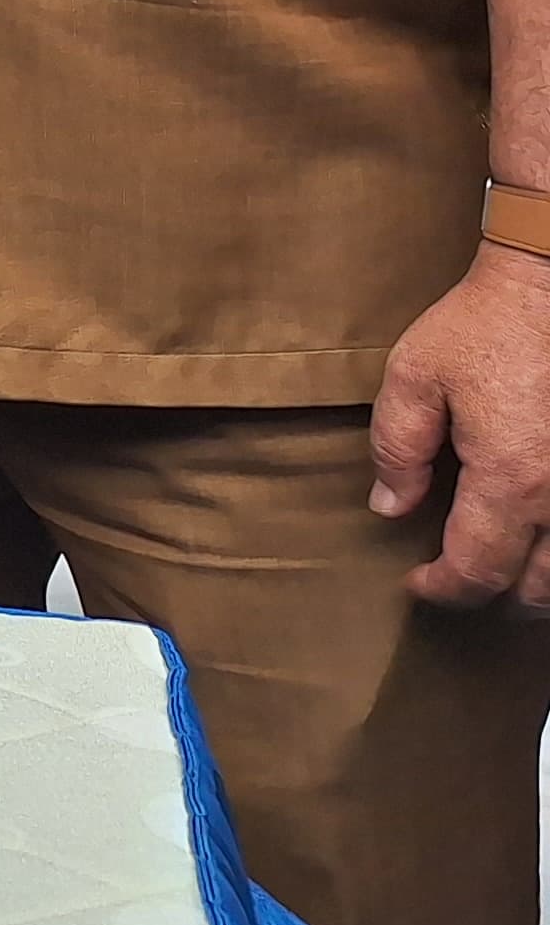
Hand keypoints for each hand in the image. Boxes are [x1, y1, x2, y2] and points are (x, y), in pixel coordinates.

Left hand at [371, 244, 549, 607]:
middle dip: (498, 598)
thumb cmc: (487, 325)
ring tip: (511, 575)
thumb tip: (389, 508)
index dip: (444, 589)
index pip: (477, 569)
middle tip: (464, 585)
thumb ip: (397, 448)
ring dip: (542, 584)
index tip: (419, 585)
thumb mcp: (415, 377)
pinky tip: (546, 542)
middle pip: (539, 588)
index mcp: (511, 481)